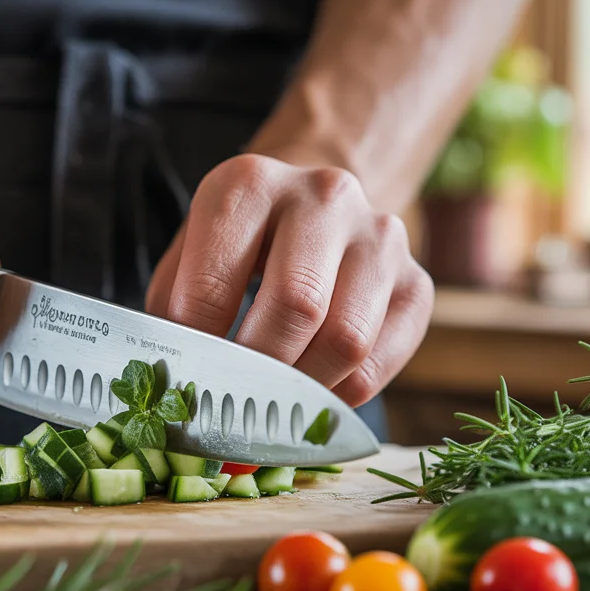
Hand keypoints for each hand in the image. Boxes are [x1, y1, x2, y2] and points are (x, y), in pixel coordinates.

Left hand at [146, 155, 433, 405]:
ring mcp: (380, 237)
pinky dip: (341, 394)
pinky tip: (311, 394)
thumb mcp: (189, 256)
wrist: (312, 204)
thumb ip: (174, 313)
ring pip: (346, 339)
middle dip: (256, 373)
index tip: (188, 387)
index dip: (196, 351)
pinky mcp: (416, 281)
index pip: (213, 285)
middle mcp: (323, 197)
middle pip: (296, 307)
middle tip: (231, 406)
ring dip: (301, 389)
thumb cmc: (238, 243)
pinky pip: (380, 360)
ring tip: (270, 404)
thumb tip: (173, 386)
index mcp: (248, 185)